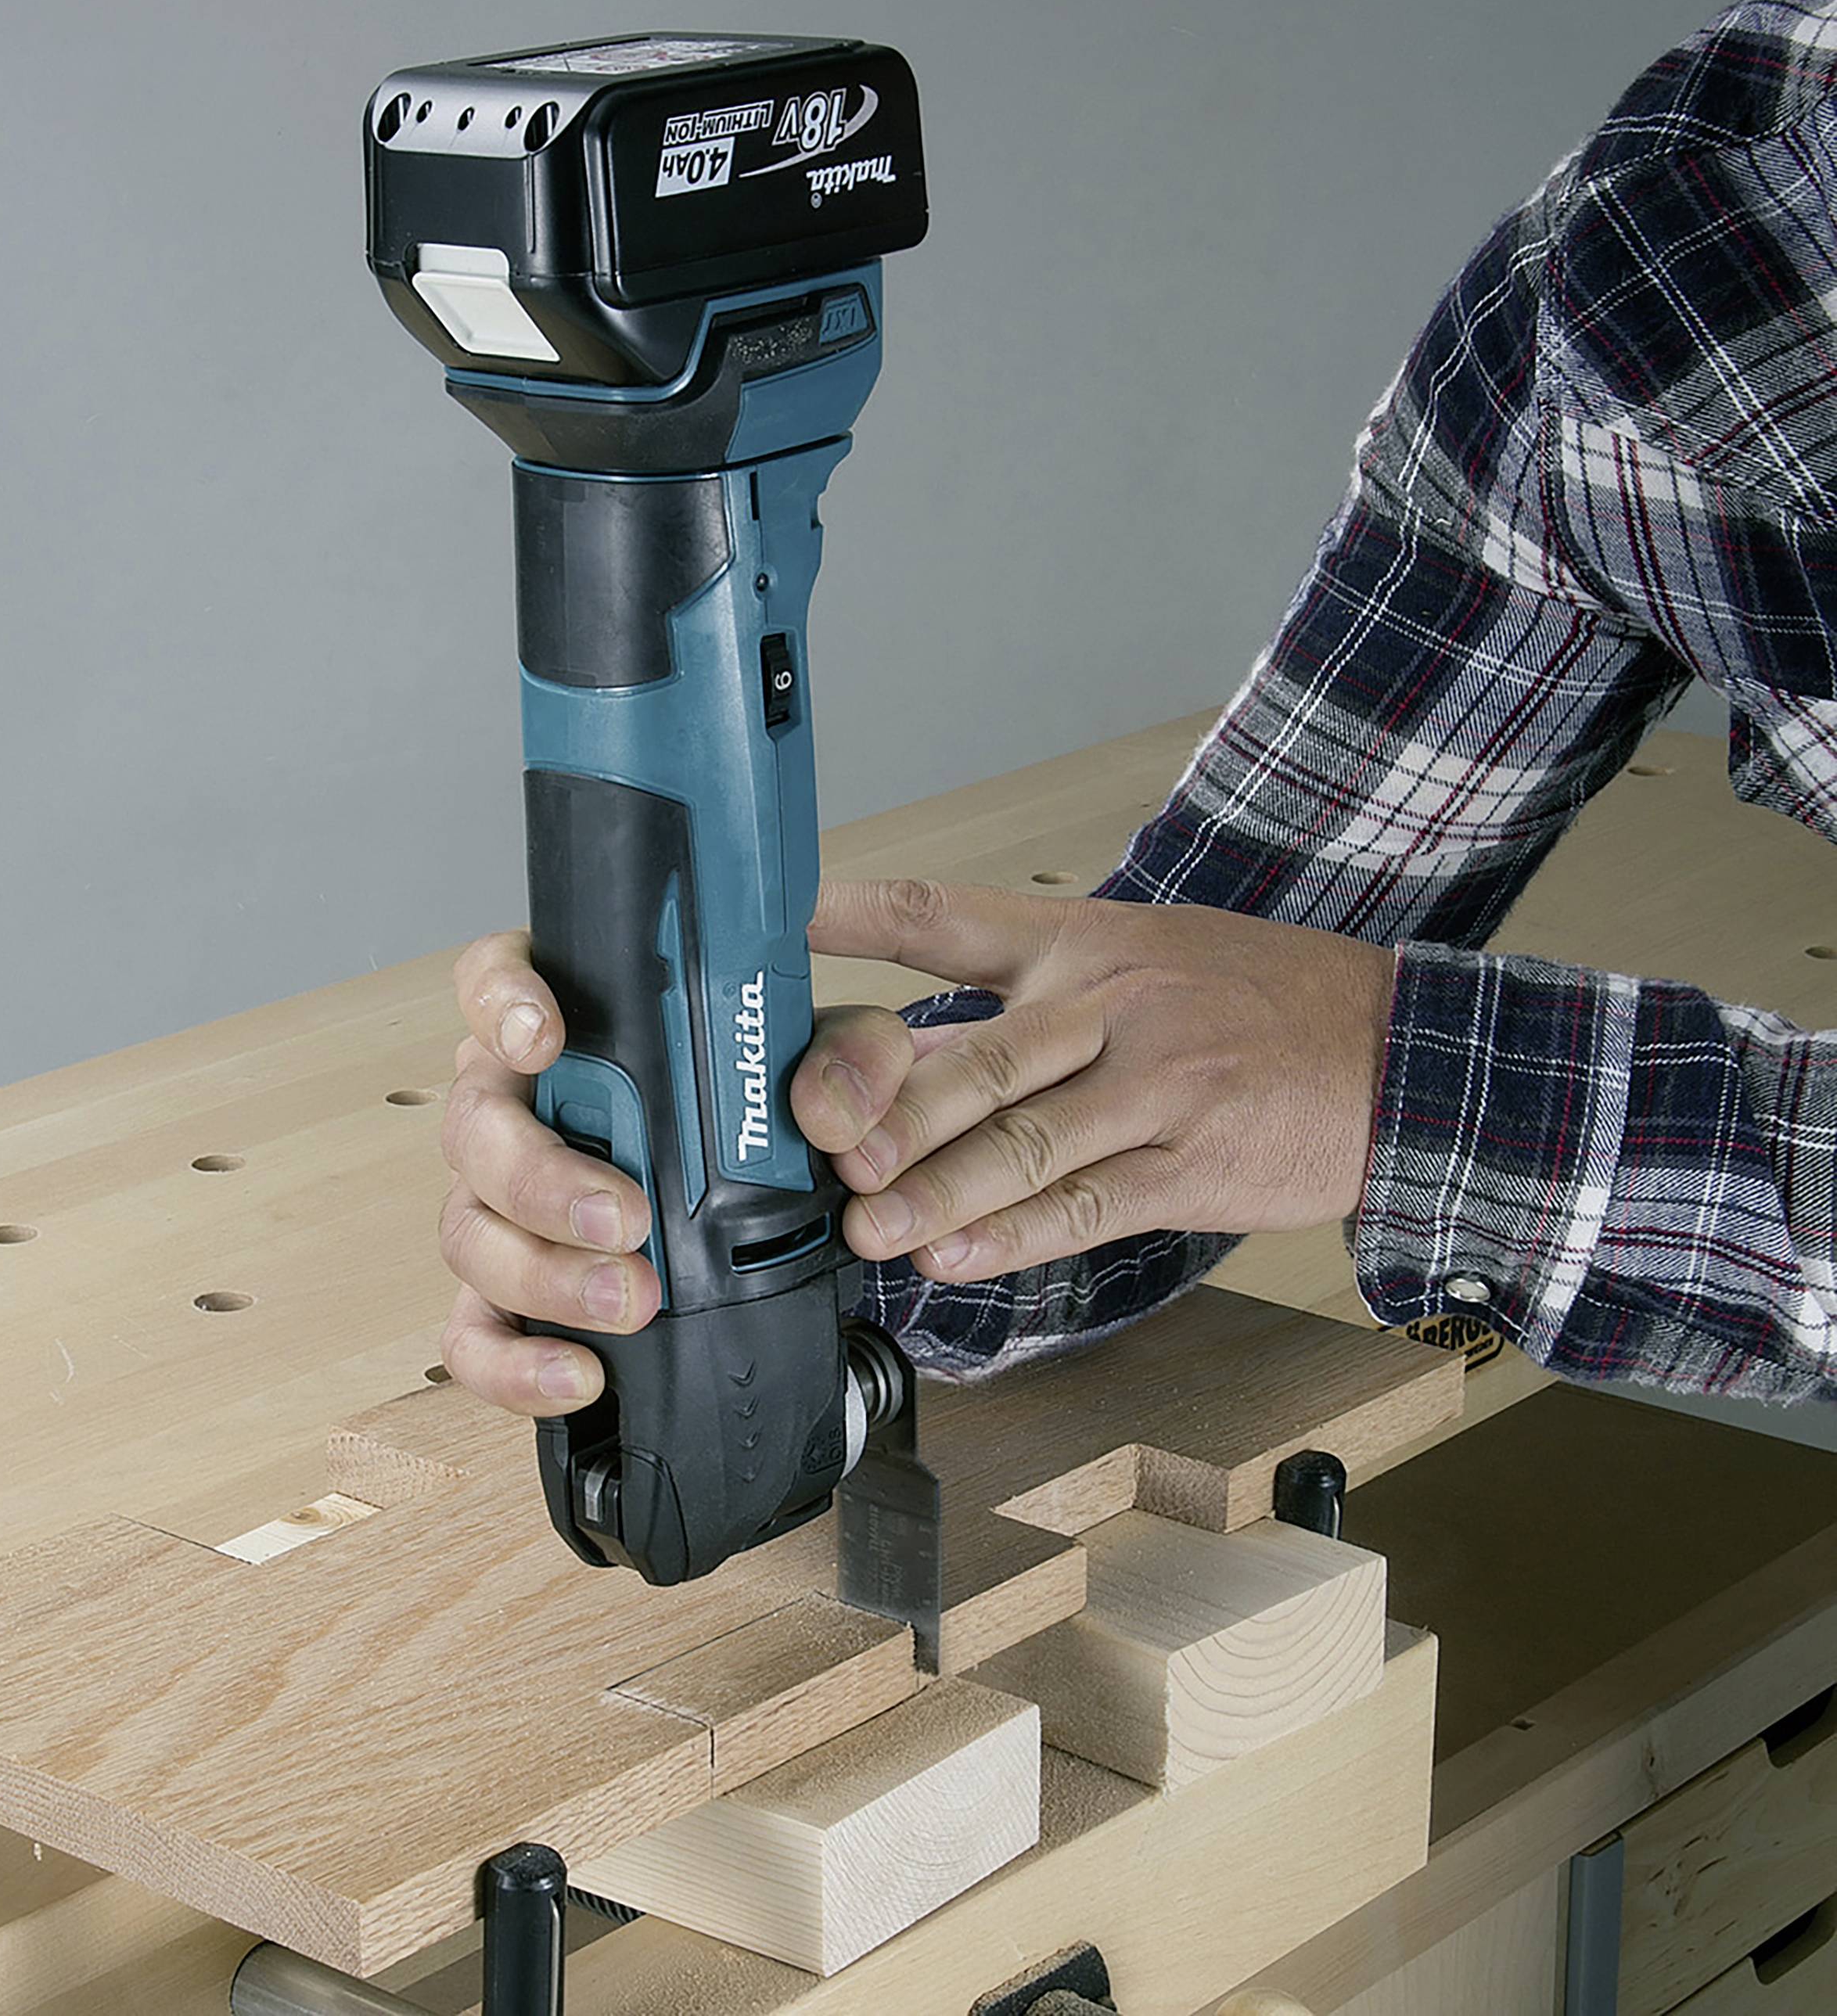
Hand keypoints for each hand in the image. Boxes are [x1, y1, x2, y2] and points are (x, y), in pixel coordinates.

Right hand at [436, 929, 914, 1415]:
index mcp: (575, 1027)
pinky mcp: (509, 1294)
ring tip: (633, 1299)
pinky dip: (516, 1363)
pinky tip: (579, 1374)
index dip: (501, 1002)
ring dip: (545, 1273)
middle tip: (628, 1216)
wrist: (770, 1196)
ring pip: (471, 1231)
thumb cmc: (767, 1109)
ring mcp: (504, 1205)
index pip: (498, 981)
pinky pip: (478, 1334)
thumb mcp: (826, 1065)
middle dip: (543, 1177)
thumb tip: (830, 1109)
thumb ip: (851, 1057)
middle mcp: (520, 1109)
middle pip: (477, 1126)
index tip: (544, 1037)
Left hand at [806, 880, 1395, 1283]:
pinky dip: (1018, 1236)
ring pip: (1028, 1142)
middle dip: (893, 1111)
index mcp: (1084, 943)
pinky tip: (956, 1258)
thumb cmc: (1250, 1003)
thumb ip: (1023, 1003)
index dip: (857, 915)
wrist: (1391, 1050)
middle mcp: (1112, 1005)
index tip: (780, 919)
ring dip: (938, 1193)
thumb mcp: (1140, 960)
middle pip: (981, 1057)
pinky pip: (1091, 1205)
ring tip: (868, 1228)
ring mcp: (1158, 1088)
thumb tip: (904, 1060)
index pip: (950, 917)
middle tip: (822, 1150)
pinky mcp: (1194, 1166)